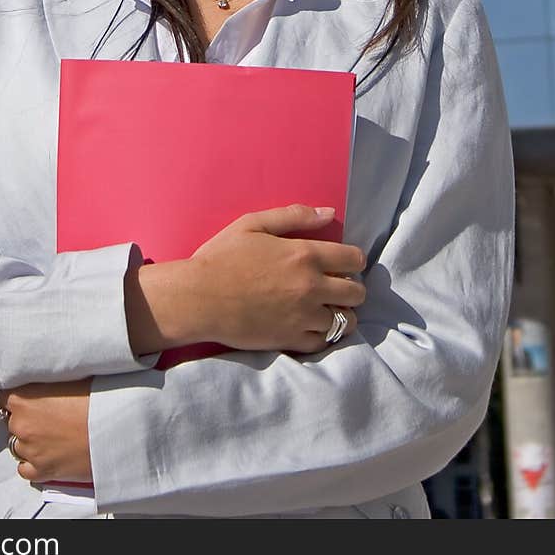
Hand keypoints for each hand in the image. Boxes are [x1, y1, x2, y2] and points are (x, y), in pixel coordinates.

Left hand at [0, 379, 93, 483]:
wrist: (114, 429)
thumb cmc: (97, 398)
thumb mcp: (69, 379)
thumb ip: (46, 383)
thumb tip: (43, 382)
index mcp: (23, 398)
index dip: (4, 397)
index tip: (9, 397)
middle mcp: (20, 425)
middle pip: (11, 421)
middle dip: (25, 418)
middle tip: (48, 415)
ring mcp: (29, 450)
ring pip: (17, 444)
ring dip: (30, 439)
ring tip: (53, 435)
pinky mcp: (40, 471)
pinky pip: (24, 468)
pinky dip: (32, 462)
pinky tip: (48, 454)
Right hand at [187, 203, 366, 354]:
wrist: (198, 298)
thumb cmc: (222, 257)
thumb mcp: (253, 224)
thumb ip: (293, 216)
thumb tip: (328, 213)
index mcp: (304, 255)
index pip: (353, 259)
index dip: (353, 260)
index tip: (343, 262)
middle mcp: (311, 287)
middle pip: (356, 293)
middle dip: (351, 287)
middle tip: (335, 286)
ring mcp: (304, 317)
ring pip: (346, 321)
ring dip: (341, 313)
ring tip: (326, 309)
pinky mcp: (292, 340)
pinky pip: (325, 342)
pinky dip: (324, 335)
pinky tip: (312, 325)